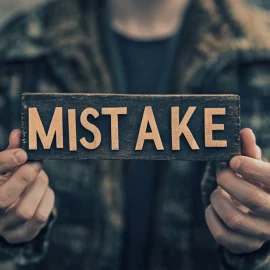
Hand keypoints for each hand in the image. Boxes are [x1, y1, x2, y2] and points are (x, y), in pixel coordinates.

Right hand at [0, 129, 54, 243]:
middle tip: (37, 163)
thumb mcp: (8, 167)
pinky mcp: (22, 234)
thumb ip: (12, 151)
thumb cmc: (9, 183)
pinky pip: (40, 217)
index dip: (4, 162)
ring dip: (38, 188)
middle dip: (25, 176)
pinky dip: (48, 199)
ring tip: (41, 177)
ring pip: (25, 209)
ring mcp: (5, 227)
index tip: (22, 153)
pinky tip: (45, 191)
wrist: (12, 213)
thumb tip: (18, 132)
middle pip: (3, 198)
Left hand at [206, 128, 269, 253]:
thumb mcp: (256, 169)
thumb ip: (249, 152)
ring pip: (233, 218)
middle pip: (251, 198)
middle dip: (228, 180)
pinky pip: (222, 236)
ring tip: (218, 191)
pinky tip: (213, 208)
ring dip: (217, 199)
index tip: (233, 159)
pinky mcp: (245, 245)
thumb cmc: (256, 185)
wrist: (260, 217)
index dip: (251, 167)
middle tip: (221, 171)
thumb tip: (243, 131)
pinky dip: (211, 217)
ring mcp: (261, 234)